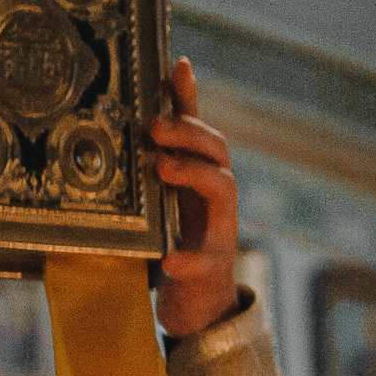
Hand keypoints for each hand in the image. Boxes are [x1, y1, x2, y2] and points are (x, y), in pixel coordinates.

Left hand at [149, 57, 241, 338]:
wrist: (200, 305)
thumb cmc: (184, 241)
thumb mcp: (172, 196)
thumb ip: (168, 155)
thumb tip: (152, 113)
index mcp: (205, 178)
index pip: (203, 130)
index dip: (191, 99)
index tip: (175, 69)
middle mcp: (219, 199)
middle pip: (217, 152)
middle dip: (188, 134)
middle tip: (154, 127)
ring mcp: (220, 231)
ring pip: (223, 191)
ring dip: (194, 174)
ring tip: (163, 168)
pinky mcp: (211, 270)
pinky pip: (203, 260)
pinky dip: (187, 257)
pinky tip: (169, 257)